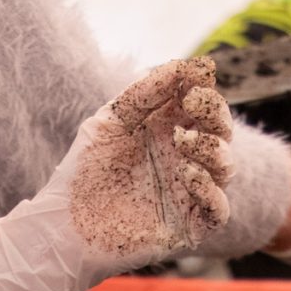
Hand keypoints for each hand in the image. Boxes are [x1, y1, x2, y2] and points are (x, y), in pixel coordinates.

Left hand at [0, 58, 233, 290]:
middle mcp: (183, 161)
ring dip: (212, 149)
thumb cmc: (84, 170)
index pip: (204, 109)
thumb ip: (147, 90)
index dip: (206, 94)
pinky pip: (219, 210)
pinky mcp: (188, 226)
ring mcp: (188, 194)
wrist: (63, 225)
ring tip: (182, 142)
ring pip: (226, 168)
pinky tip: (190, 175)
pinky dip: (212, 191)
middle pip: (221, 135)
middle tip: (194, 106)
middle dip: (216, 117)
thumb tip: (188, 64)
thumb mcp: (112, 120)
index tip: (194, 85)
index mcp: (168, 134)